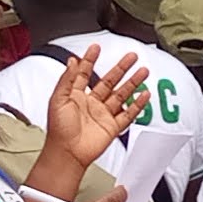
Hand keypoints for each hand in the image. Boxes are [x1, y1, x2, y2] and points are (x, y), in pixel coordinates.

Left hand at [41, 45, 152, 172]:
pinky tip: (144, 95)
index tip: (96, 48)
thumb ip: (67, 79)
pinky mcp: (112, 127)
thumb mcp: (58, 99)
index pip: (85, 73)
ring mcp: (103, 115)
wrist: (66, 153)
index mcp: (76, 96)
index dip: (90, 60)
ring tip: (143, 71)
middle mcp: (91, 103)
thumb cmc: (58, 130)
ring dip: (133, 82)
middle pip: (109, 81)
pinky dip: (138, 105)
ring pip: (121, 95)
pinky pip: (128, 114)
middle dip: (121, 68)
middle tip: (131, 56)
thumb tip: (72, 61)